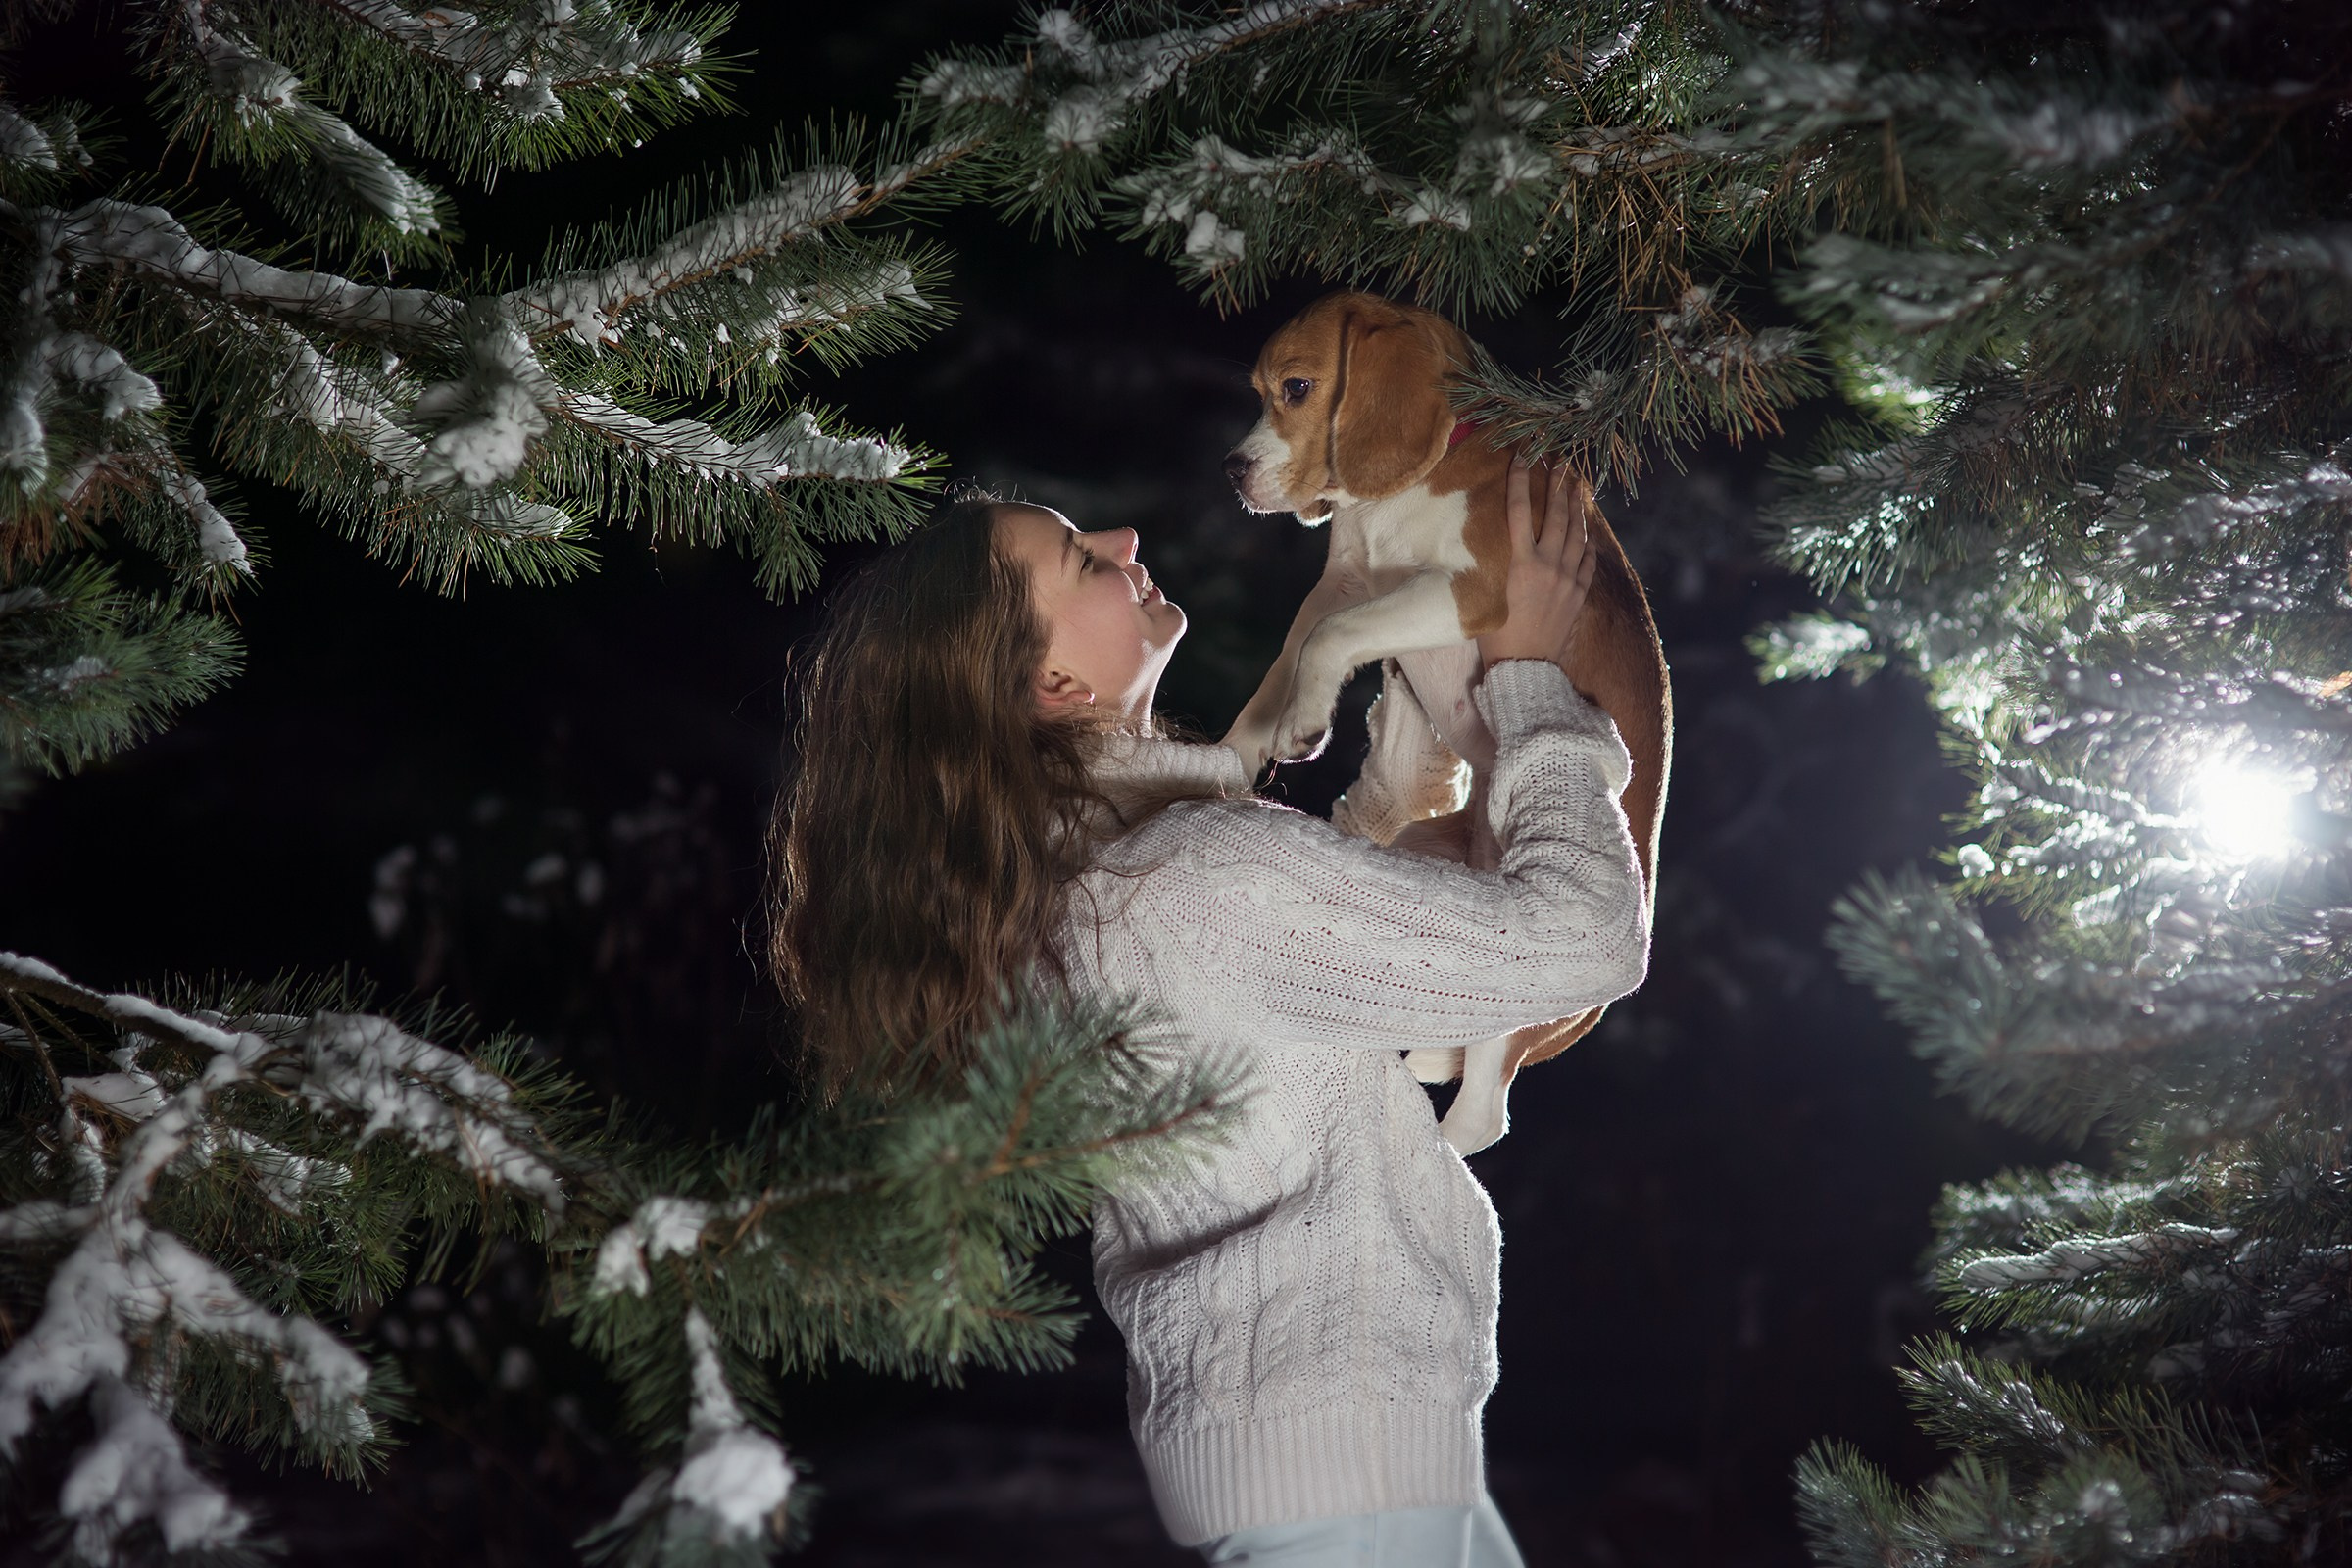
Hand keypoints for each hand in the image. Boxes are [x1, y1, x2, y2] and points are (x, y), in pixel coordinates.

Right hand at [1476, 454, 1596, 669]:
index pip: (1520, 511)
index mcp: (1520, 564)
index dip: (1520, 480)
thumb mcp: (1485, 596)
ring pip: (1576, 533)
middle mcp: (1547, 566)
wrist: (1525, 669)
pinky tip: (1585, 531)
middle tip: (1560, 461)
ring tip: (1577, 485)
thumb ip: (1491, 568)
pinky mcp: (1578, 595)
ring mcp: (1567, 579)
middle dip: (1558, 485)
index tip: (1521, 457)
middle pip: (1556, 515)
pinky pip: (1586, 560)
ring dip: (1577, 506)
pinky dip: (1586, 542)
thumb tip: (1486, 547)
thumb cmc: (1496, 638)